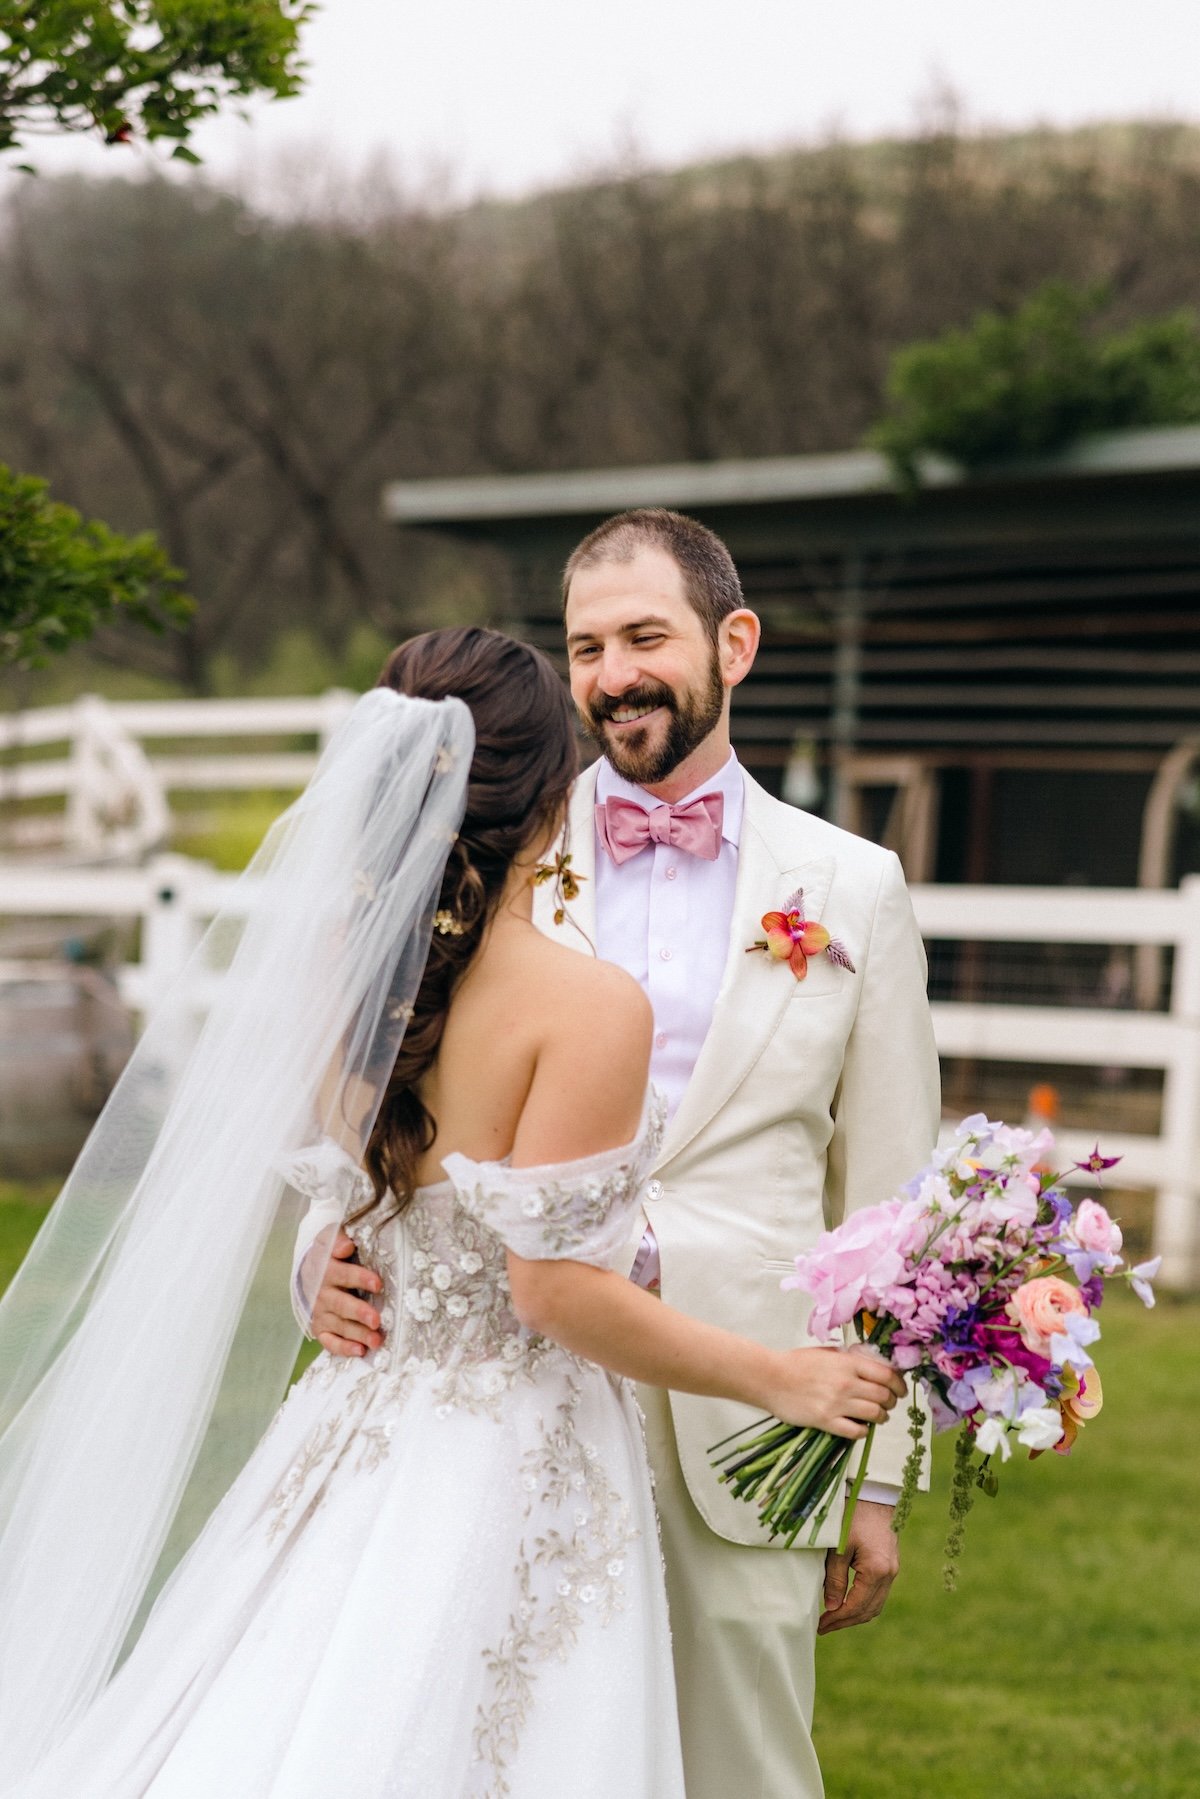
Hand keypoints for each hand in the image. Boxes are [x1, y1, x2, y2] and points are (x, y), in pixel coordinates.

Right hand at [304, 1230, 384, 1357]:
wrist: (310, 1268)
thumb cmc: (330, 1252)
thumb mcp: (330, 1237)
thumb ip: (337, 1238)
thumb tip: (346, 1246)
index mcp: (326, 1269)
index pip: (342, 1274)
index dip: (359, 1278)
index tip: (378, 1284)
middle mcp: (321, 1294)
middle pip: (340, 1305)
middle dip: (359, 1313)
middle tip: (377, 1320)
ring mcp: (321, 1313)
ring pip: (339, 1325)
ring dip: (358, 1334)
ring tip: (377, 1340)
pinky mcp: (321, 1328)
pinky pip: (330, 1341)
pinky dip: (343, 1348)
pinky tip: (360, 1351)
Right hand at [763, 1345, 905, 1437]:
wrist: (770, 1378)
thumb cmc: (796, 1362)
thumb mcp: (827, 1353)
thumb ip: (849, 1360)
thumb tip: (871, 1367)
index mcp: (848, 1363)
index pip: (886, 1375)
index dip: (899, 1384)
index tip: (900, 1390)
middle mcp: (847, 1383)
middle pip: (884, 1396)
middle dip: (891, 1402)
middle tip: (889, 1404)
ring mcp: (837, 1403)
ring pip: (875, 1414)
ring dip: (881, 1417)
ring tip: (878, 1416)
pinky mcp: (826, 1421)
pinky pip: (856, 1431)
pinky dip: (864, 1431)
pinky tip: (861, 1428)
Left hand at [819, 1499, 900, 1633]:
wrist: (873, 1492)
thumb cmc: (852, 1515)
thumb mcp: (838, 1547)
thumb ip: (835, 1579)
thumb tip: (832, 1607)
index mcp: (877, 1570)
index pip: (856, 1607)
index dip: (837, 1619)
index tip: (820, 1626)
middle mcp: (889, 1574)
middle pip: (868, 1611)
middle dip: (846, 1621)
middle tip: (824, 1626)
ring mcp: (892, 1570)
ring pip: (875, 1604)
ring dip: (855, 1614)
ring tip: (833, 1618)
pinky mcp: (890, 1564)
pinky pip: (878, 1593)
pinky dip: (863, 1602)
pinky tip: (847, 1601)